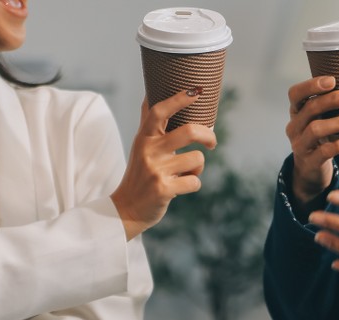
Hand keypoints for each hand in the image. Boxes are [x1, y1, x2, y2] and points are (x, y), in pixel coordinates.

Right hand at [111, 90, 217, 239]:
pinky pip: (195, 181)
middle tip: (211, 142)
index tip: (196, 91)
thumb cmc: (139, 174)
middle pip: (189, 132)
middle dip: (207, 135)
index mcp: (144, 138)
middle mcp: (148, 151)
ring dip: (197, 167)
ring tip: (185, 172)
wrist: (126, 208)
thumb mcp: (140, 145)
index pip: (159, 111)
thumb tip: (149, 91)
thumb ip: (148, 121)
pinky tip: (181, 187)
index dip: (179, 99)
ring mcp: (156, 171)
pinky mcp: (164, 190)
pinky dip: (193, 184)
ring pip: (197, 159)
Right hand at [286, 76, 338, 203]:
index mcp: (296, 112)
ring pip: (316, 129)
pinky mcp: (309, 161)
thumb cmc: (320, 137)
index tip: (333, 80)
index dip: (311, 85)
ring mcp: (300, 145)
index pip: (295, 94)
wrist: (309, 169)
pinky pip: (325, 152)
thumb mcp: (318, 119)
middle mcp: (294, 127)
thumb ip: (329, 105)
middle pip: (310, 109)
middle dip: (334, 100)